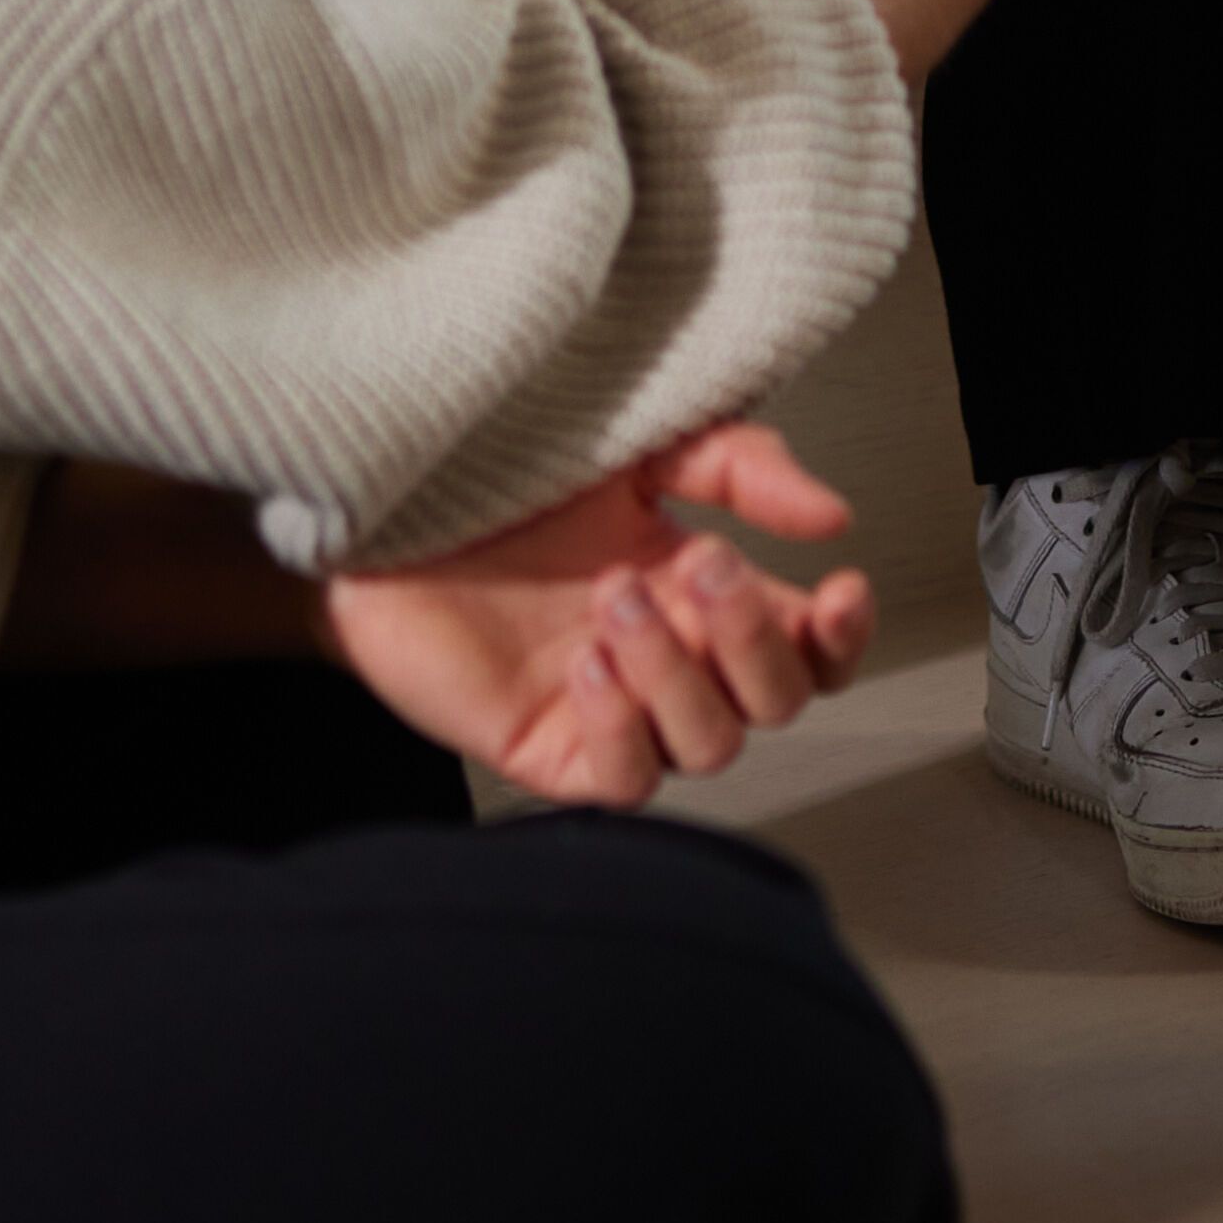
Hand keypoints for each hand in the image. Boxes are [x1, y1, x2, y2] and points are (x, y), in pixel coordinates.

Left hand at [320, 421, 874, 804]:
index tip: (842, 588)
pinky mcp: (547, 745)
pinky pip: (623, 780)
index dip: (843, 635)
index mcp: (698, 586)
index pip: (808, 644)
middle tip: (699, 564)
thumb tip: (831, 512)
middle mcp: (666, 655)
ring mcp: (611, 708)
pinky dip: (621, 724)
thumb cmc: (493, 471)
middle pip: (777, 699)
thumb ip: (738, 464)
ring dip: (677, 672)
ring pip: (709, 744)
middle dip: (753, 636)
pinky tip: (586, 661)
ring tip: (614, 598)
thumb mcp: (637, 443)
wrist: (378, 505)